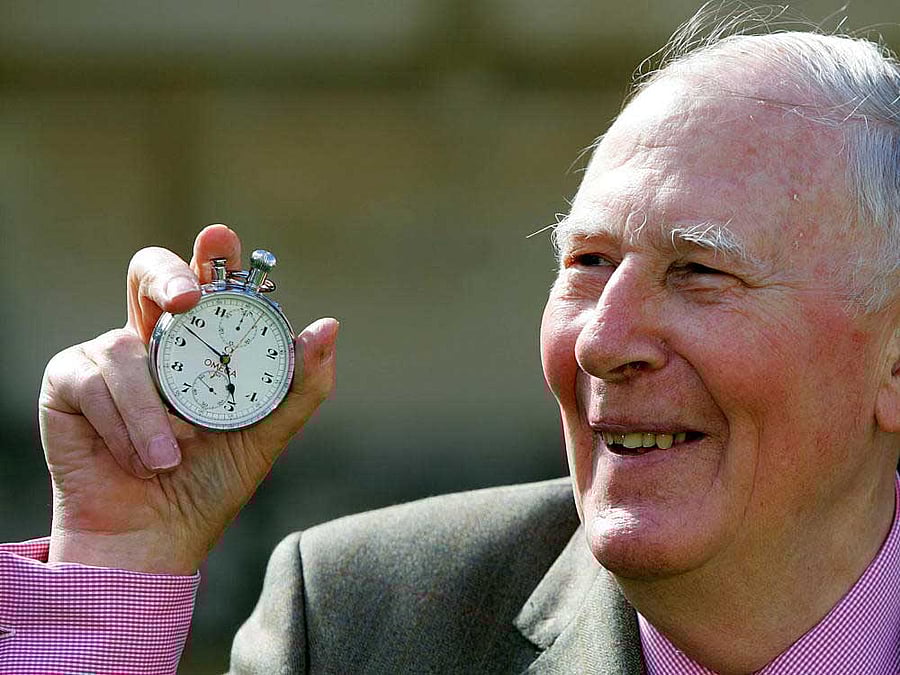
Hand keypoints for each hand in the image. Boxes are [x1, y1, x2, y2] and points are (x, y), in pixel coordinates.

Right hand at [39, 224, 338, 573]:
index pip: (205, 283)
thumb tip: (329, 326)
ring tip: (173, 454)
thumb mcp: (266, 435)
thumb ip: (300, 384)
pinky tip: (137, 459)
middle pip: (148, 272)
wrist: (156, 538)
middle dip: (168, 274)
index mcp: (198, 343)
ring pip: (124, 347)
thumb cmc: (208, 483)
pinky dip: (123, 426)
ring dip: (153, 410)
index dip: (212, 254)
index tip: (221, 239)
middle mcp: (151, 339)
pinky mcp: (67, 385)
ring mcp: (105, 359)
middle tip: (188, 298)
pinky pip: (93, 382)